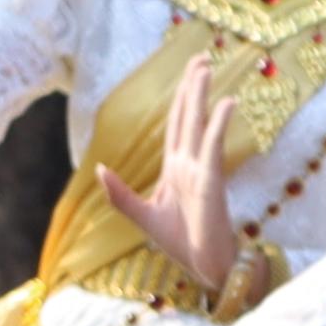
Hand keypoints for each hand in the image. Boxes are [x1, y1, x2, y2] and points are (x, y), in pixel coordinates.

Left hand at [108, 72, 244, 308]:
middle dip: (193, 87)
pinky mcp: (211, 183)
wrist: (204, 267)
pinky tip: (227, 103)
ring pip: (199, 125)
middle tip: (201, 58)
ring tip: (207, 68)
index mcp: (176, 169)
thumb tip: (98, 169)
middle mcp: (190, 164)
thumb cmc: (181, 244)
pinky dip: (219, 125)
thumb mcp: (141, 216)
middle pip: (189, 116)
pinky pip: (214, 148)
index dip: (181, 98)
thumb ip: (119, 194)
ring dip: (202, 96)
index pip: (177, 125)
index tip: (191, 74)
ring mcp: (202, 171)